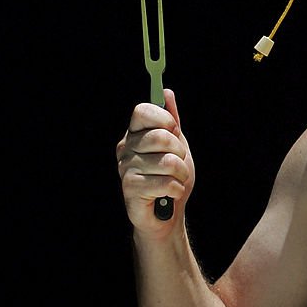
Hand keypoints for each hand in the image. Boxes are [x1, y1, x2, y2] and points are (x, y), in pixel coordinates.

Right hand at [116, 89, 195, 237]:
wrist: (167, 213)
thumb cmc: (171, 177)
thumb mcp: (177, 145)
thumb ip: (171, 121)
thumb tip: (166, 93)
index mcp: (135, 134)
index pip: (142, 111)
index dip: (163, 118)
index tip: (174, 129)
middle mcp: (126, 148)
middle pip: (160, 136)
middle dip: (180, 151)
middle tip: (178, 162)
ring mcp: (125, 168)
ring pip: (167, 161)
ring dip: (181, 173)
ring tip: (175, 180)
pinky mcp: (129, 188)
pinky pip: (164, 181)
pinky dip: (175, 189)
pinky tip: (169, 193)